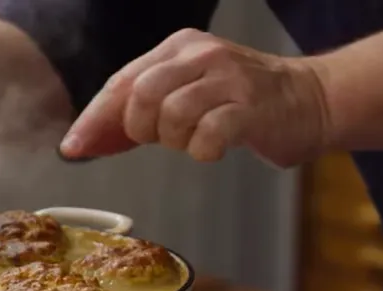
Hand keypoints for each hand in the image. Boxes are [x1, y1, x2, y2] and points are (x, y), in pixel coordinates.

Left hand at [60, 29, 328, 166]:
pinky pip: (208, 135)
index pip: (121, 82)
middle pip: (140, 96)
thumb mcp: (184, 94)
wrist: (310, 100)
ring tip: (194, 139)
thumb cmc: (238, 102)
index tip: (72, 147)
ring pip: (171, 116)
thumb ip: (137, 114)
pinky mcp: (251, 107)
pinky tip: (214, 147)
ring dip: (174, 141)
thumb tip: (83, 142)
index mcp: (178, 47)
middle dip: (140, 130)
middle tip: (162, 139)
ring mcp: (229, 78)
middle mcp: (202, 54)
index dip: (93, 118)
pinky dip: (202, 151)